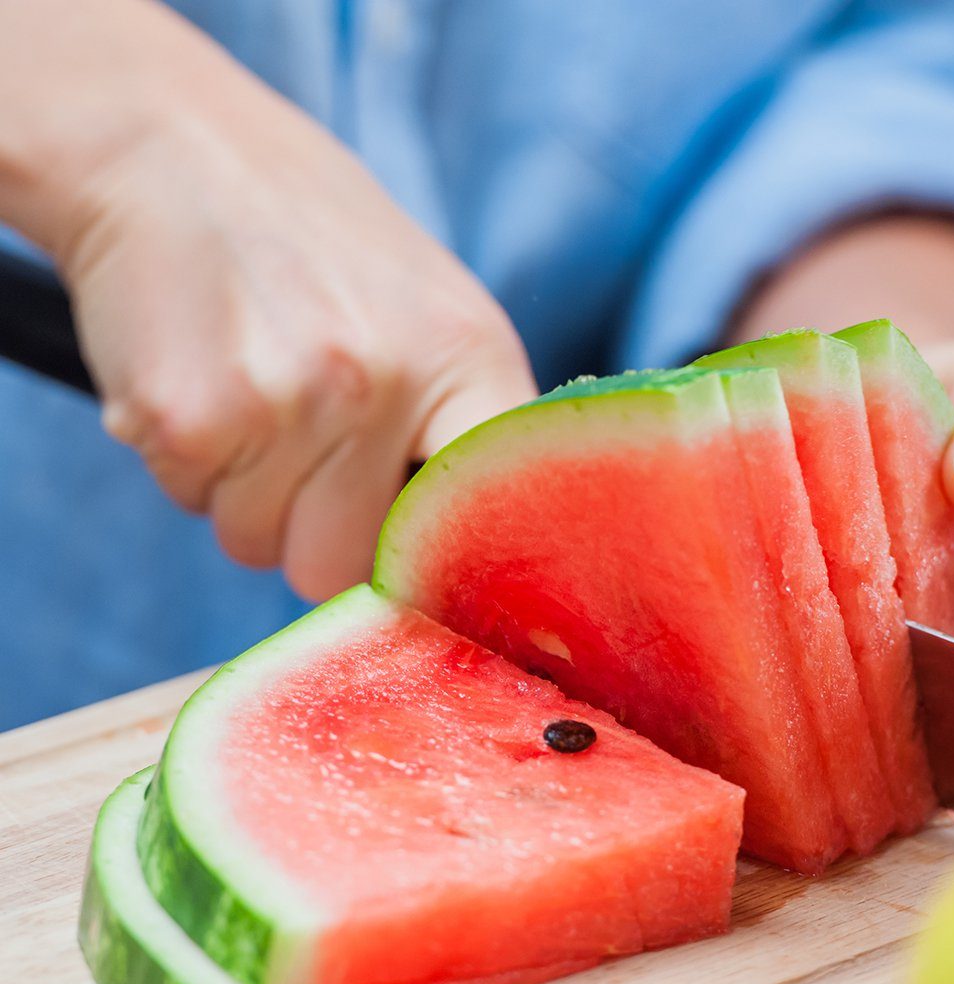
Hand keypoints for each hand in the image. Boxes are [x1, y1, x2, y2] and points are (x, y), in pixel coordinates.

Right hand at [39, 10, 534, 601]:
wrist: (168, 145)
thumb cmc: (311, 243)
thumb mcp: (430, 312)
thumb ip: (455, 428)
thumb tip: (457, 560)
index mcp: (466, 359)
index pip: (488, 521)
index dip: (449, 566)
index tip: (423, 571)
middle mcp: (386, 386)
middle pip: (344, 569)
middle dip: (313, 529)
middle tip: (299, 436)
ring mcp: (289, 403)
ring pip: (259, 545)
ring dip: (245, 493)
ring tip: (249, 390)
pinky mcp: (189, 417)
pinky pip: (192, 503)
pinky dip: (187, 462)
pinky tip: (200, 378)